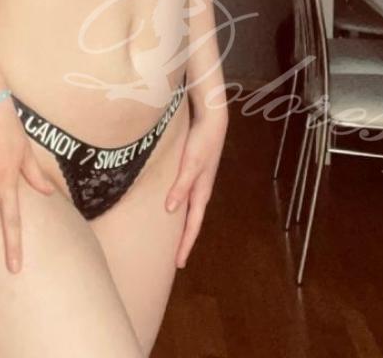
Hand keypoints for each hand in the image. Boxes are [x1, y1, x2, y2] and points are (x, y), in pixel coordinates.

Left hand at [163, 106, 227, 268]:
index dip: (185, 244)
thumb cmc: (202, 141)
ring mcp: (198, 180)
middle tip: (175, 258)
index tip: (179, 264)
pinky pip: (185, 195)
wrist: (212, 119)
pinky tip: (170, 204)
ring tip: (170, 236)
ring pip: (188, 209)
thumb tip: (171, 210)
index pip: (192, 225)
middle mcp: (200, 189)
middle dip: (184, 239)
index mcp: (201, 192)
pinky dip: (179, 205)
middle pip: (191, 221)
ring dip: (181, 224)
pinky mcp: (193, 170)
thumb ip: (181, 186)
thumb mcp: (191, 164)